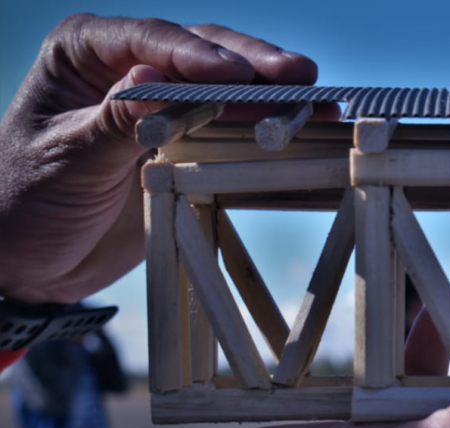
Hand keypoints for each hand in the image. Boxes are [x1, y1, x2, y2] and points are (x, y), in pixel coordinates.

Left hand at [0, 14, 336, 303]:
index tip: (236, 75)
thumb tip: (156, 79)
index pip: (149, 40)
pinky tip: (306, 122)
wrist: (29, 261)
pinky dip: (268, 123)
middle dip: (253, 65)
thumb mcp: (66, 160)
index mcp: (83, 52)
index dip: (196, 56)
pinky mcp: (187, 138)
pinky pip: (234, 123)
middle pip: (201, 51)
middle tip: (299, 77)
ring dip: (273, 91)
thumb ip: (114, 120)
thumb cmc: (22, 203)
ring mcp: (164, 100)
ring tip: (316, 98)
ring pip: (228, 83)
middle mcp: (128, 64)